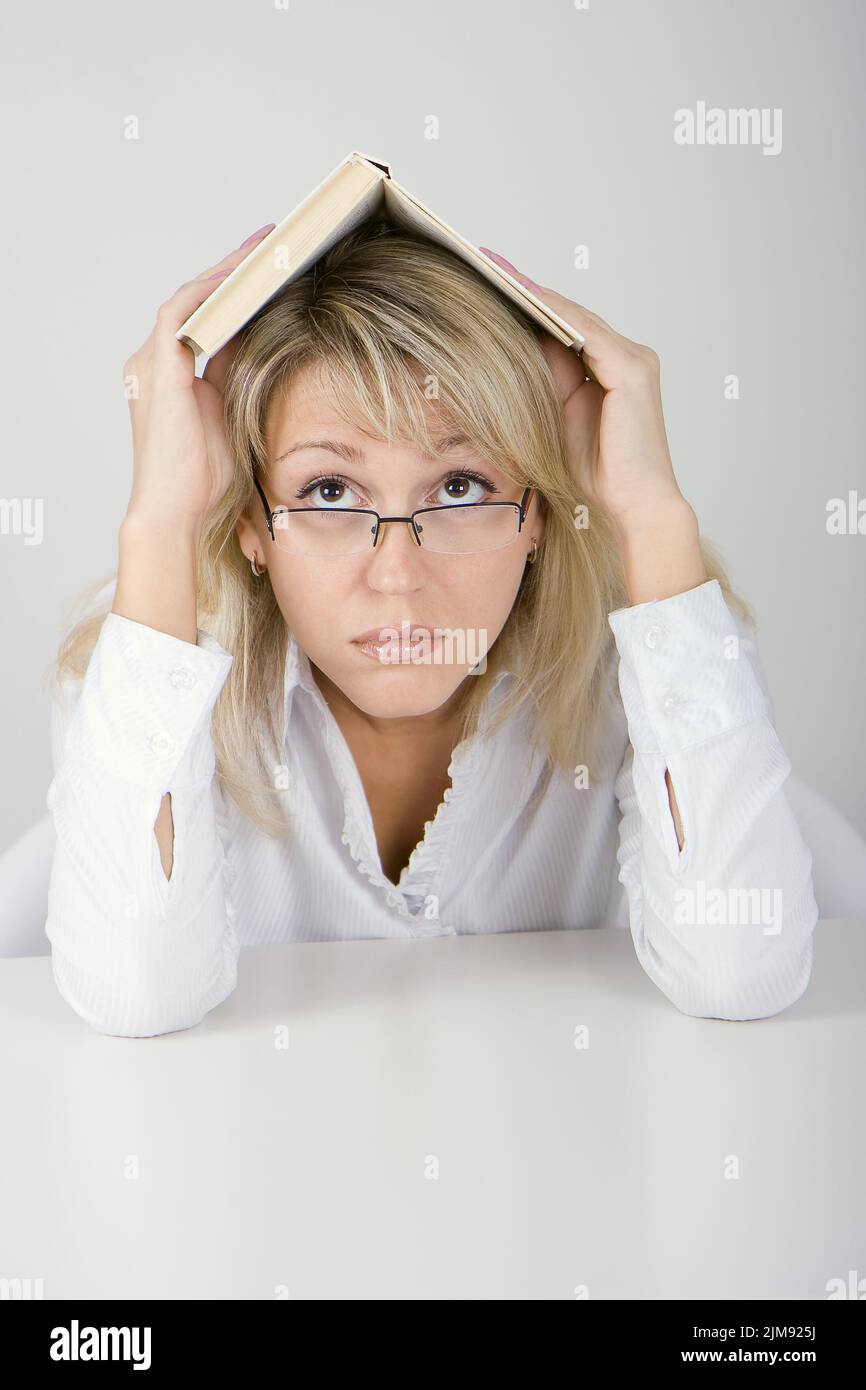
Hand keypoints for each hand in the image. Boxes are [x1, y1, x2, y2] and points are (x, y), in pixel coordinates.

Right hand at [121, 221, 274, 530]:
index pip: (206, 321)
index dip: (235, 294)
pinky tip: (238, 279)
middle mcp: (154, 363)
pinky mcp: (157, 369)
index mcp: (171, 376)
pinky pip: (180, 315)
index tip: (268, 272)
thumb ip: (238, 377)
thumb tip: (264, 343)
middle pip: (196, 303)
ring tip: (261, 251)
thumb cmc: (203, 479)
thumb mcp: (232, 414)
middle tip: (270, 244)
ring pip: (189, 300)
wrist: (177, 510)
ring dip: (224, 274)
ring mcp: (150, 364)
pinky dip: (208, 293)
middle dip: (233, 272)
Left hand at [479, 249, 692, 535]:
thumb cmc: (598, 472)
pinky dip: (556, 314)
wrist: (633, 506)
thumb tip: (512, 347)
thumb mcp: (557, 417)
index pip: (567, 326)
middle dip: (528, 288)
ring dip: (536, 293)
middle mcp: (629, 356)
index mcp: (613, 367)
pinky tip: (525, 298)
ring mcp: (634, 360)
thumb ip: (546, 380)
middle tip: (486, 260)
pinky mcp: (632, 371)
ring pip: (577, 317)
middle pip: (571, 314)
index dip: (530, 302)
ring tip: (497, 271)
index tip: (492, 279)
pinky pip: (587, 334)